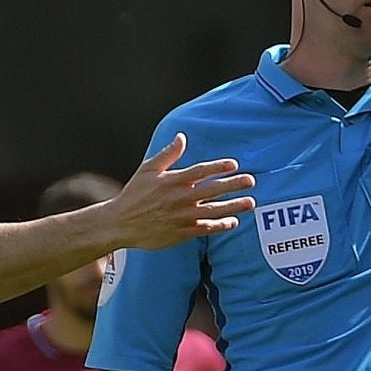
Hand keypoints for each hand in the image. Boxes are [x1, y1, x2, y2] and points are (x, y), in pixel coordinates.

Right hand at [108, 136, 255, 250]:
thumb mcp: (148, 170)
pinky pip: (205, 228)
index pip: (200, 171)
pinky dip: (219, 225)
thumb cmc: (134, 195)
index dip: (219, 167)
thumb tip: (182, 137)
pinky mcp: (181, 233)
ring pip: (213, 210)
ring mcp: (182, 216)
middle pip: (212, 189)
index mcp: (173, 181)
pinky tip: (233, 222)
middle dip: (233, 185)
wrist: (120, 223)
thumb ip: (168, 154)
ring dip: (233, 206)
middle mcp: (180, 198)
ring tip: (250, 202)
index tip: (234, 164)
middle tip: (251, 181)